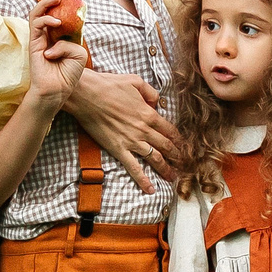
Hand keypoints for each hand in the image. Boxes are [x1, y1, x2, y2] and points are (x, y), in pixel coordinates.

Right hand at [27, 0, 89, 105]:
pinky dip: (45, 20)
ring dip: (45, 4)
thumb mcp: (79, 55)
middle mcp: (47, 36)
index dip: (63, 9)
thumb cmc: (68, 74)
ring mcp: (39, 39)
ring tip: (56, 0)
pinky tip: (56, 22)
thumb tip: (53, 43)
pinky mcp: (33, 43)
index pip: (58, 18)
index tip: (71, 2)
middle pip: (44, 13)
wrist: (57, 90)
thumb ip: (70, 43)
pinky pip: (35, 24)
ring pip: (36, 14)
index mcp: (59, 38)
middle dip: (50, 1)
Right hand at [68, 70, 176, 192]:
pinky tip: (150, 189)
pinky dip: (143, 180)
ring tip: (172, 177)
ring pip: (155, 158)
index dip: (179, 140)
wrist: (87, 94)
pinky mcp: (118, 149)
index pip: (170, 130)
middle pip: (166, 146)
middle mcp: (144, 129)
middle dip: (177, 156)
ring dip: (166, 169)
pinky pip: (133, 168)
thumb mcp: (135, 81)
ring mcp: (132, 141)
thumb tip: (157, 103)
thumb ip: (151, 93)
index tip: (184, 147)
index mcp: (149, 113)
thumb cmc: (109, 85)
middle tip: (184, 164)